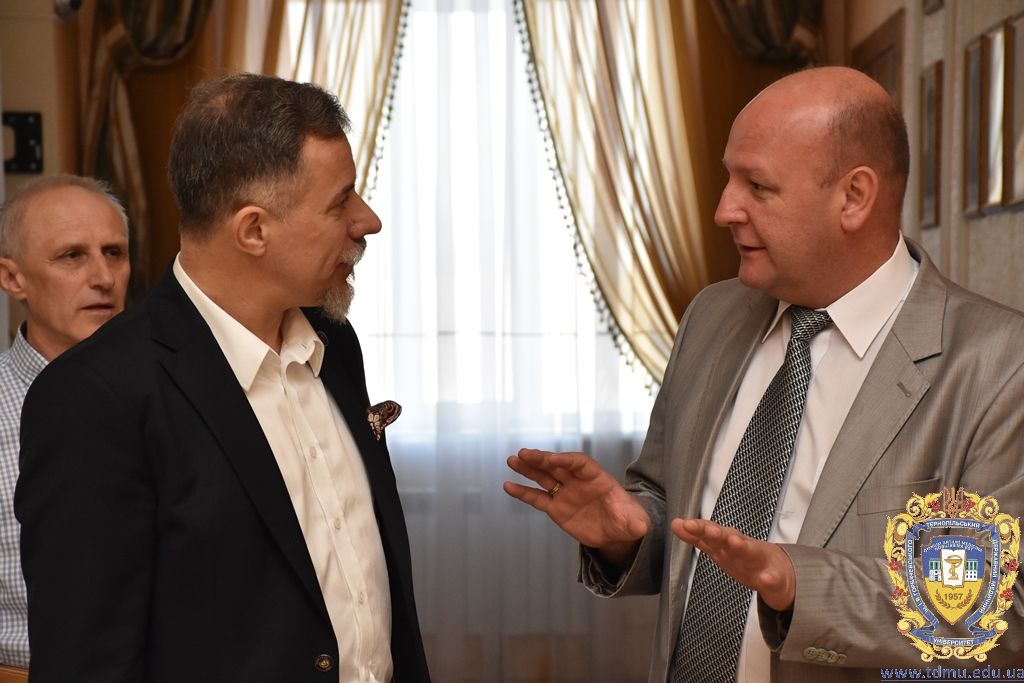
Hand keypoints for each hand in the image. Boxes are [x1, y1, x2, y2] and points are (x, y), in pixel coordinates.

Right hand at [504, 448, 649, 565]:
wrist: (617, 532)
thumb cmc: (628, 521)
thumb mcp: (635, 523)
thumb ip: (636, 522)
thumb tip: (641, 527)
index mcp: (597, 478)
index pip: (579, 463)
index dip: (565, 460)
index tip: (551, 459)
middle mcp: (578, 481)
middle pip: (557, 466)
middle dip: (541, 459)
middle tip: (523, 453)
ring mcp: (566, 493)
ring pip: (544, 477)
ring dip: (528, 469)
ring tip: (512, 460)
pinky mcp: (556, 508)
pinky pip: (537, 498)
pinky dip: (523, 492)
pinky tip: (508, 486)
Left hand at [671, 518, 795, 611]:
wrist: (782, 573)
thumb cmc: (747, 557)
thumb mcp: (720, 547)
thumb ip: (698, 537)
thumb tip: (676, 524)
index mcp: (728, 543)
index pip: (711, 533)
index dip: (698, 529)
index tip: (685, 524)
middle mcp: (742, 549)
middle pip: (728, 539)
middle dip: (717, 533)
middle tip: (707, 529)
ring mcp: (759, 562)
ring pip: (750, 553)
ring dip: (742, 547)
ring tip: (734, 542)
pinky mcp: (774, 578)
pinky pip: (772, 579)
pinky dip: (769, 579)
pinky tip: (765, 579)